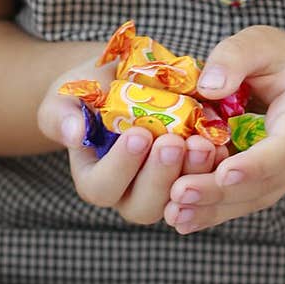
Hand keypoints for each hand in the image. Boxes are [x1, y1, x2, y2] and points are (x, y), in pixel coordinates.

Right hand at [36, 51, 227, 224]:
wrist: (124, 78)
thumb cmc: (88, 89)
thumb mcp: (67, 94)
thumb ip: (63, 114)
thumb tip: (74, 134)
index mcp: (94, 177)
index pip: (102, 187)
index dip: (120, 166)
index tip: (138, 135)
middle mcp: (127, 192)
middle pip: (143, 205)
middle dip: (160, 175)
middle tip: (174, 142)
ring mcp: (162, 187)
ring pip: (177, 201)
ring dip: (192, 174)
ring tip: (203, 143)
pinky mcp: (189, 175)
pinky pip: (203, 184)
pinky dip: (213, 168)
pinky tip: (221, 144)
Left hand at [163, 25, 284, 233]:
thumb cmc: (277, 58)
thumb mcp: (260, 42)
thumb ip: (236, 57)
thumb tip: (209, 86)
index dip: (257, 164)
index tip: (224, 173)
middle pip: (264, 183)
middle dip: (221, 192)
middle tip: (179, 194)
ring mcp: (283, 174)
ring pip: (250, 199)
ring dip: (212, 209)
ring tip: (175, 213)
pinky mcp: (263, 183)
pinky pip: (239, 201)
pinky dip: (211, 211)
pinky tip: (181, 217)